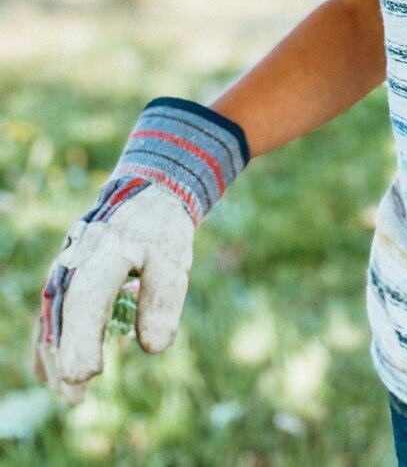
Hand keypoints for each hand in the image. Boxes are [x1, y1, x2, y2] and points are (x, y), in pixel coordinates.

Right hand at [31, 97, 247, 404]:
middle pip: (62, 317)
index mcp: (104, 253)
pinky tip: (53, 372)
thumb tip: (153, 348)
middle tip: (76, 398)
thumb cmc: (161, 228)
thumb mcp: (173, 257)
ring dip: (55, 356)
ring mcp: (66, 268)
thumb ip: (163, 299)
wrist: (146, 191)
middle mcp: (76, 262)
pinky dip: (51, 342)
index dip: (82, 341)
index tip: (88, 375)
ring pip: (51, 318)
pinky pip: (51, 313)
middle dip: (65, 359)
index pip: (86, 303)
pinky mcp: (66, 277)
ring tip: (68, 393)